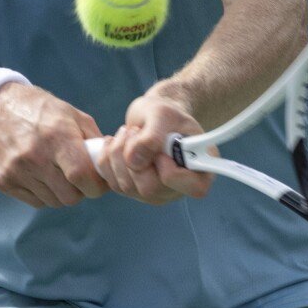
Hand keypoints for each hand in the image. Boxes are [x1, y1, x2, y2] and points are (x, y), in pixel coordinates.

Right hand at [0, 83, 109, 207]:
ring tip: (58, 172)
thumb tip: (110, 164)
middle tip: (78, 177)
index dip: (96, 185)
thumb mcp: (70, 114)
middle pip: (69, 196)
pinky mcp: (2, 181)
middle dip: (80, 190)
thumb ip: (93, 139)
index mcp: (56, 135)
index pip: (82, 176)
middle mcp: (35, 155)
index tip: (99, 182)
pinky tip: (40, 175)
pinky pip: (34, 202)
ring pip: (53, 201)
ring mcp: (16, 170)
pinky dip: (43, 193)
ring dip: (61, 192)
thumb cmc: (39, 110)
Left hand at [97, 88, 213, 204]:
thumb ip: (153, 136)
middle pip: (150, 189)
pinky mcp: (135, 191)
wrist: (155, 116)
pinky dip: (107, 159)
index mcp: (201, 171)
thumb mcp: (163, 114)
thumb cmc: (167, 114)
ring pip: (127, 186)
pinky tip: (115, 143)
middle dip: (135, 156)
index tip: (162, 148)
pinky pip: (113, 183)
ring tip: (128, 133)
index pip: (192, 188)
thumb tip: (133, 160)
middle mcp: (179, 189)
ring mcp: (156, 193)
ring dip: (118, 154)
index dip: (171, 170)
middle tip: (136, 132)